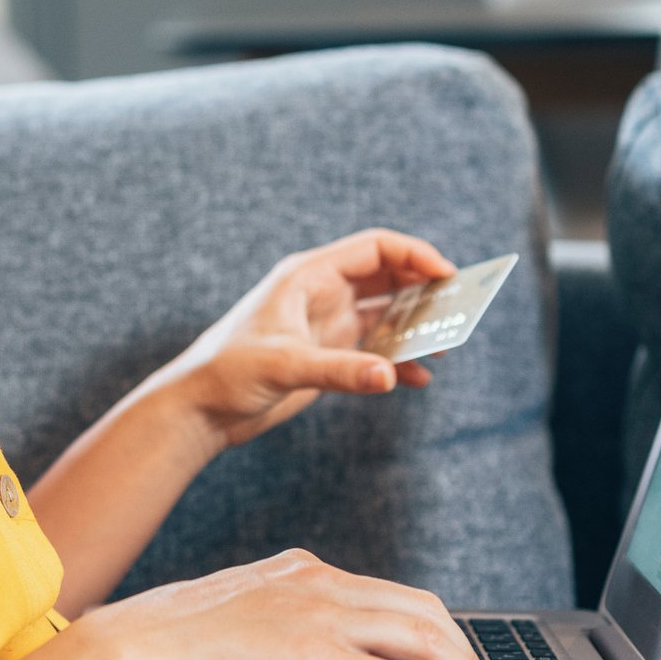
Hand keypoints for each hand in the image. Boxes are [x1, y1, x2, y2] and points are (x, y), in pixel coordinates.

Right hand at [74, 549, 515, 659]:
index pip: (393, 594)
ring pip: (426, 639)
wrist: (141, 645)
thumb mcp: (243, 615)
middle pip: (424, 610)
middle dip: (467, 653)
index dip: (436, 630)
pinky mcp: (318, 656)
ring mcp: (323, 616)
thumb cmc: (176, 639)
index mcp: (305, 569)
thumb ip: (282, 622)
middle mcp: (323, 582)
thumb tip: (305, 654)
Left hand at [144, 229, 456, 453]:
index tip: (449, 275)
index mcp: (308, 277)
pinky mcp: (326, 356)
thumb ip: (339, 370)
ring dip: (416, 326)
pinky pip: (375, 349)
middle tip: (461, 309)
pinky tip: (418, 378)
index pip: (374, 249)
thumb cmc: (227, 373)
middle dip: (425, 290)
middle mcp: (320, 295)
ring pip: (385, 313)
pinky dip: (399, 359)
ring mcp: (325, 325)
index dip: (415, 255)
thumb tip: (391, 376)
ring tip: (446, 344)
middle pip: (387, 277)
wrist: (199, 411)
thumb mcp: (284, 367)